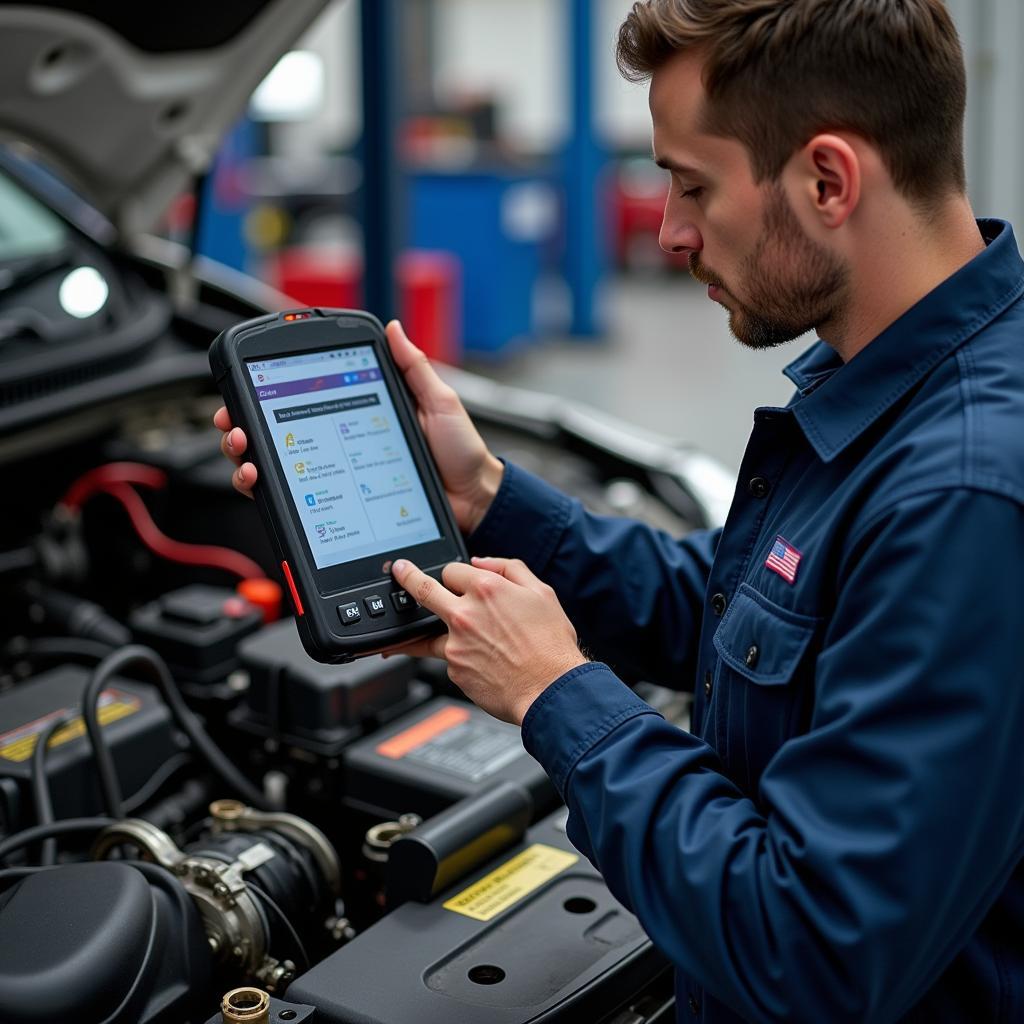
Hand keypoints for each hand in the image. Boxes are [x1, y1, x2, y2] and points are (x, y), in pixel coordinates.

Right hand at [213, 319, 504, 531]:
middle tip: (234, 425)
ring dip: (247, 456)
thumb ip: (413, 368)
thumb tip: (393, 328)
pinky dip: (266, 491)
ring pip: (276, 466)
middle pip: (277, 433)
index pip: (304, 397)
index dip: (269, 391)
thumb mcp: (439, 401)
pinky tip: (260, 481)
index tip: (247, 384)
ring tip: (245, 452)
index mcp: (358, 412)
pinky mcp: (339, 505)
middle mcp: (341, 442)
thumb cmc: (460, 453)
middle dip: (243, 425)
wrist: (472, 501)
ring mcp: (338, 475)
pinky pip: (294, 500)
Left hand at [392, 556, 587, 724]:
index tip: (449, 576)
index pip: (452, 569)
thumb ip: (509, 568)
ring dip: (425, 628)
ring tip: (412, 633)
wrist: (550, 690)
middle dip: (406, 577)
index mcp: (486, 589)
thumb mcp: (541, 592)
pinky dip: (457, 657)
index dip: (455, 574)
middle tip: (399, 571)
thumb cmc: (550, 645)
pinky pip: (448, 658)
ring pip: (427, 630)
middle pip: (422, 590)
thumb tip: (481, 561)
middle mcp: (465, 614)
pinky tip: (479, 663)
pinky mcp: (453, 670)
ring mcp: (455, 644)